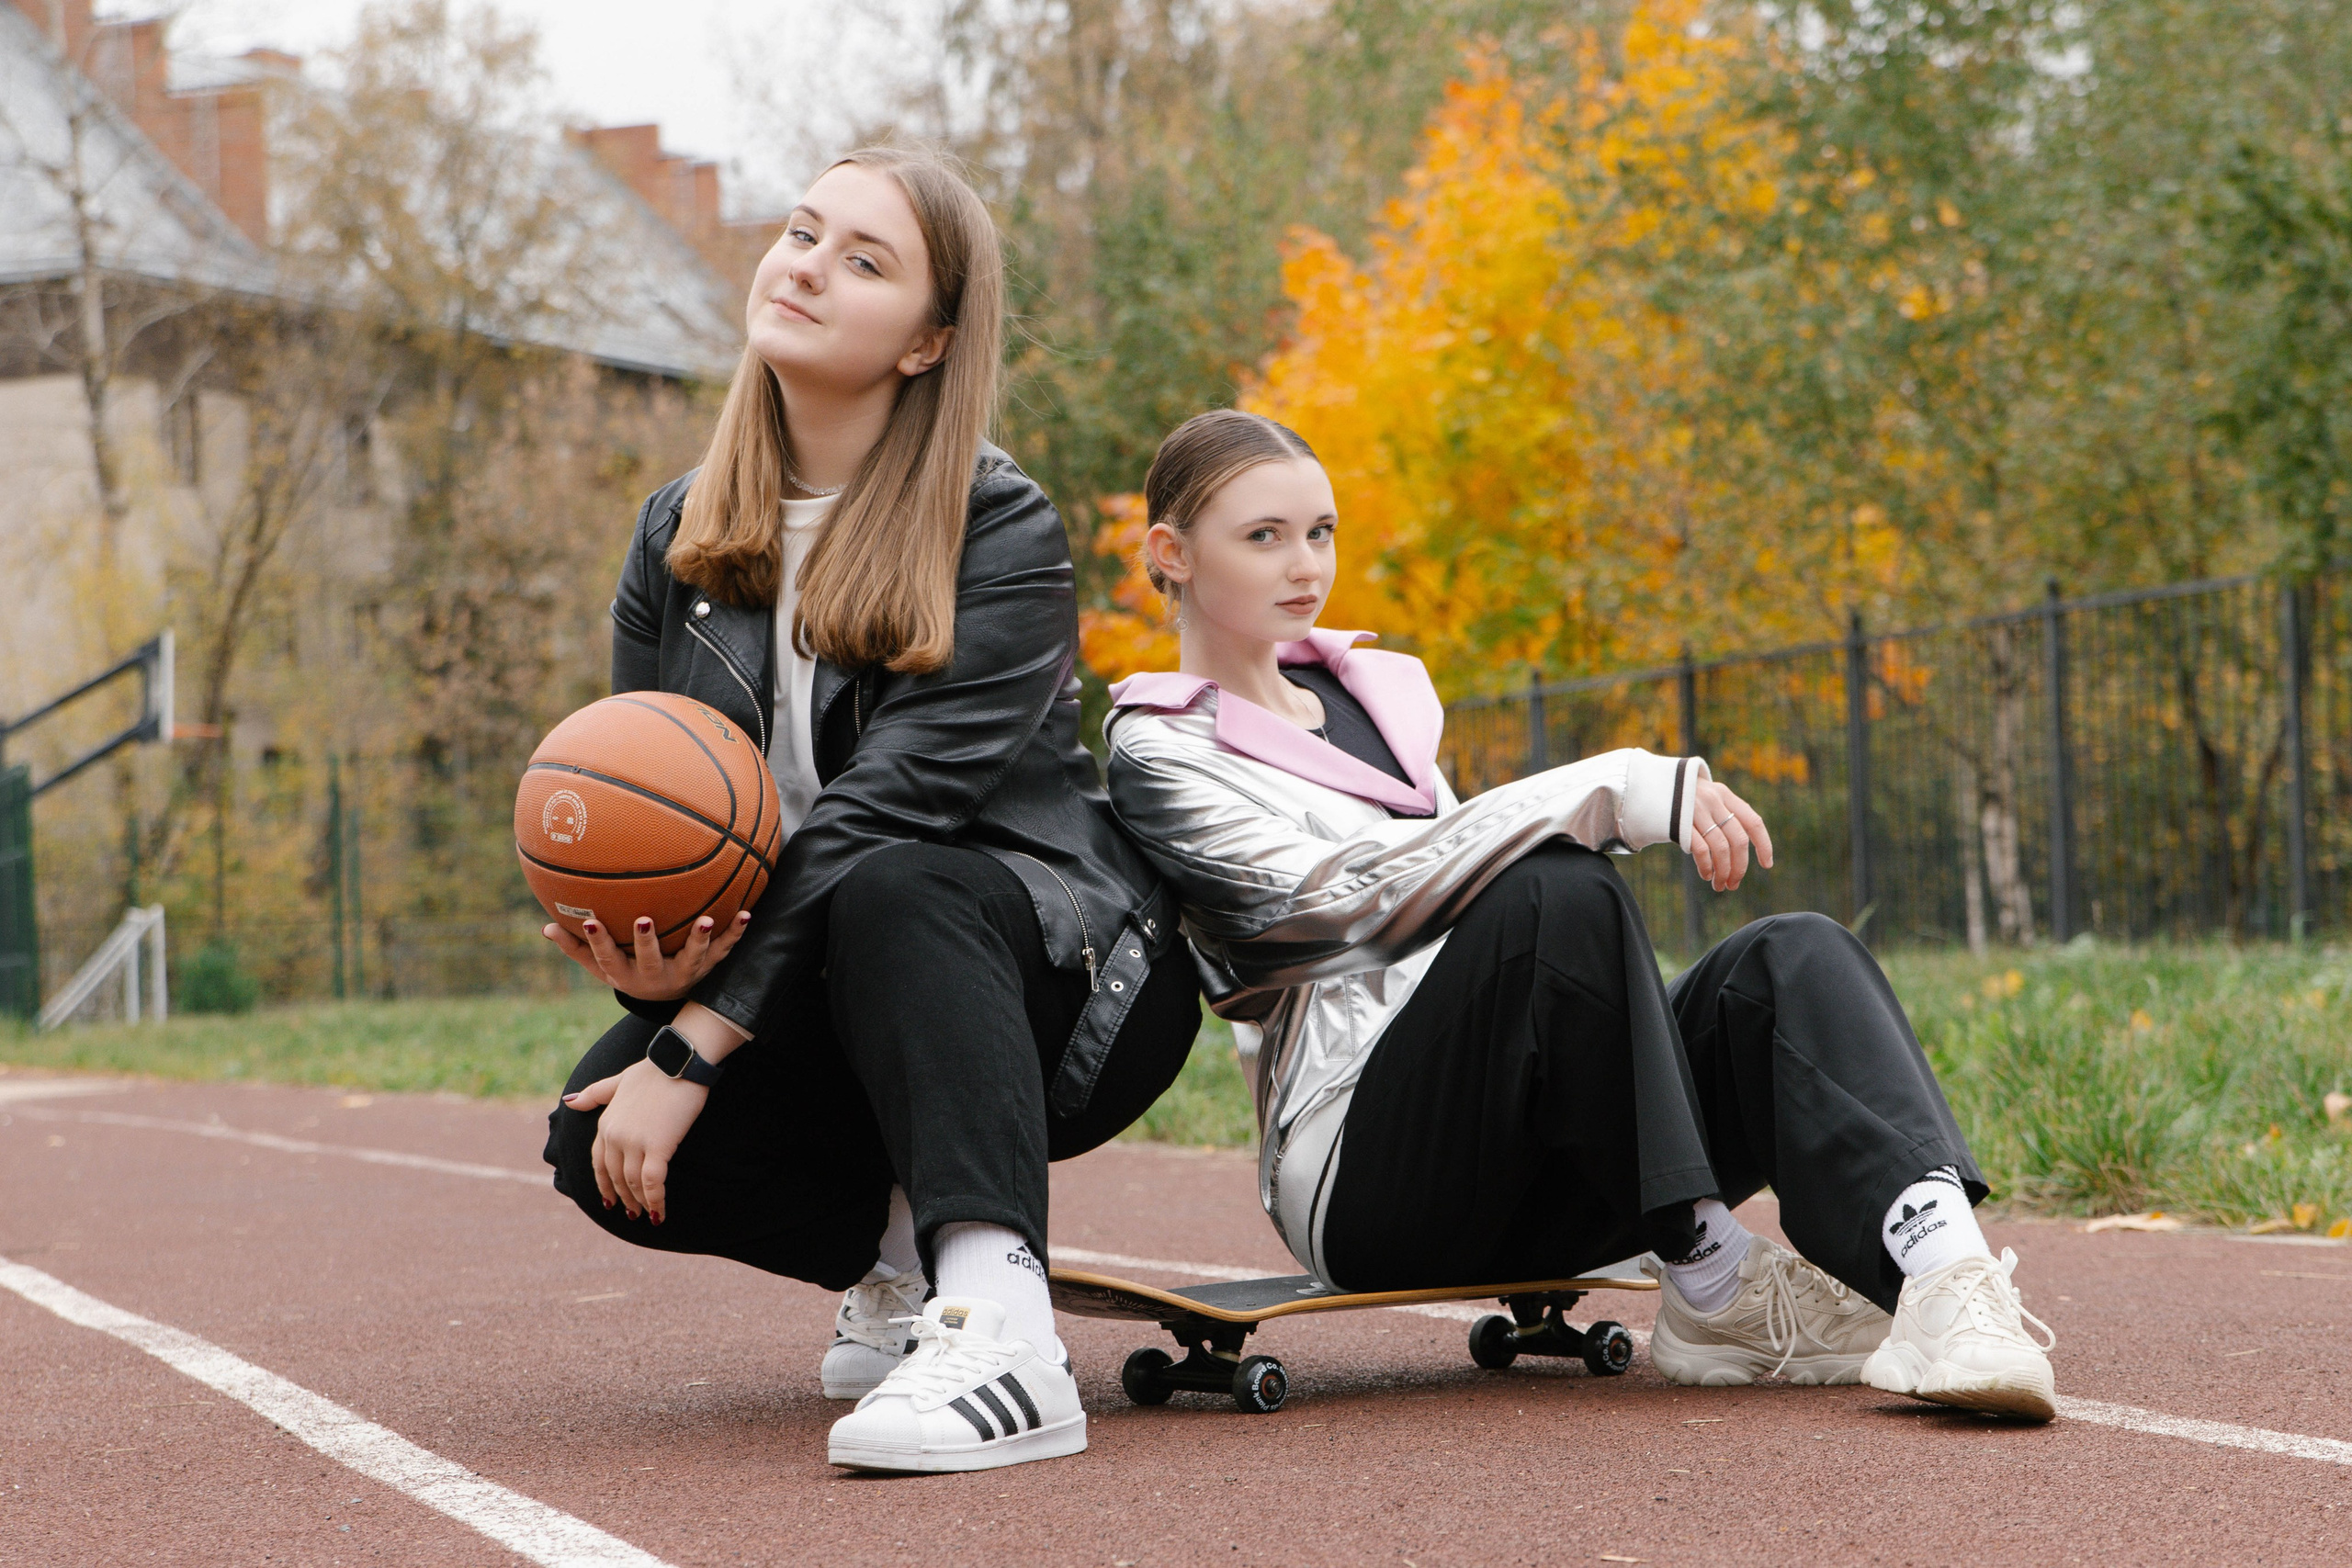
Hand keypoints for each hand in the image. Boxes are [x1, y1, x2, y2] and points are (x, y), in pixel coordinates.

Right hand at [542, 910, 749, 999]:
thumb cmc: (629, 971)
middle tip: (644, 919)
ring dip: (700, 939)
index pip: (609, 959)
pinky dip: (736, 933)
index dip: (599, 942)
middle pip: (650, 961)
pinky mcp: (708, 967)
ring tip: (706, 919)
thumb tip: (545, 928)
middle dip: (646, 942)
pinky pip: (725, 950)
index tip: (591, 920)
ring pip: (693, 958)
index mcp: (627, 976)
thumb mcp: (601, 967)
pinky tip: (746, 913)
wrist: (670, 997)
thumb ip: (576, 949)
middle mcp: (655, 978)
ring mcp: (684, 973)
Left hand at [561, 1057, 706, 1222]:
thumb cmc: (654, 1071)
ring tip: (650, 1215)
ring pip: (633, 1183)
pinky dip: (655, 1199)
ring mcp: (634, 1142)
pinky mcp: (658, 1146)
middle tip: (633, 1213)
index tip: (610, 1200)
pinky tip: (660, 1211)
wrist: (679, 1062)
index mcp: (606, 1123)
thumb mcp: (618, 1081)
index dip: (604, 1184)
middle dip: (624, 1198)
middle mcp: (615, 1135)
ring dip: (640, 1203)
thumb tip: (568, 1101)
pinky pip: (653, 1182)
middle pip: (616, 1177)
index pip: (599, 1163)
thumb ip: (594, 1094)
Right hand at [1688, 779, 1773, 891]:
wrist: (1646, 786)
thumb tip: (1741, 851)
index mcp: (1724, 795)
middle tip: (1734, 884)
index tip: (1766, 865)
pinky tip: (1706, 874)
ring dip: (1723, 871)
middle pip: (1737, 840)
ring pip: (1721, 848)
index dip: (1763, 845)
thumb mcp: (1706, 798)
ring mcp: (1695, 810)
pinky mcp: (1680, 822)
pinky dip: (1707, 866)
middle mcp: (1713, 800)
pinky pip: (1701, 849)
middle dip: (1739, 866)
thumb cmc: (1681, 799)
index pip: (1753, 822)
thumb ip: (1724, 814)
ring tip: (1720, 885)